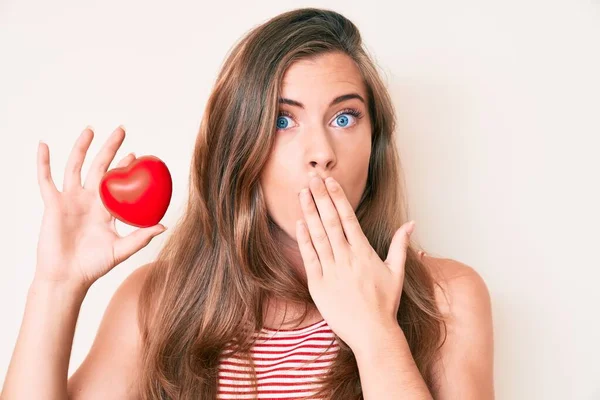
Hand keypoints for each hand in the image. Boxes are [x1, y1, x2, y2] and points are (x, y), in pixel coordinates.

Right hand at [35, 125, 167, 288]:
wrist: (68, 277)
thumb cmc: (94, 266)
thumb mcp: (122, 249)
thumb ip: (142, 237)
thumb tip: (164, 226)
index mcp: (105, 209)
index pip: (117, 182)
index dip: (125, 167)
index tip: (137, 154)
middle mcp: (88, 201)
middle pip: (99, 167)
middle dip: (110, 148)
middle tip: (121, 130)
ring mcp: (70, 200)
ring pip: (75, 167)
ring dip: (82, 147)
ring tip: (90, 129)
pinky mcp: (53, 204)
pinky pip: (46, 180)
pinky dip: (43, 162)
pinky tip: (44, 145)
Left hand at [295, 175, 414, 350]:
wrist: (372, 333)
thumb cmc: (385, 303)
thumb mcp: (397, 272)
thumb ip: (399, 244)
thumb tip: (411, 222)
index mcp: (363, 252)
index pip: (348, 217)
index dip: (337, 197)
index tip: (329, 181)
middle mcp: (346, 257)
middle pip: (330, 220)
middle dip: (320, 197)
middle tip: (311, 177)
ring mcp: (331, 270)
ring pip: (318, 235)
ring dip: (309, 212)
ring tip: (302, 193)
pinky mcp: (318, 284)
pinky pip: (309, 257)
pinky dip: (303, 240)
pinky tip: (298, 223)